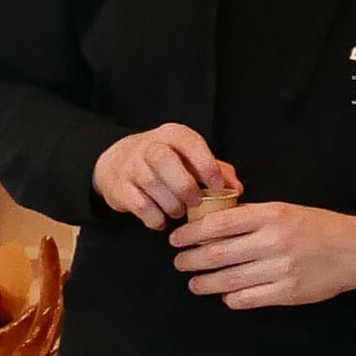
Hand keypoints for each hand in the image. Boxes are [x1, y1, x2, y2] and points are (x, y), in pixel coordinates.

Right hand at [94, 123, 236, 228]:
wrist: (117, 163)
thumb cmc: (165, 162)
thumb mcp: (190, 158)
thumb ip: (217, 170)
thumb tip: (237, 189)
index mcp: (173, 135)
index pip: (190, 144)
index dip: (207, 166)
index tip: (218, 187)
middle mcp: (150, 146)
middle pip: (165, 161)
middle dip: (184, 186)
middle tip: (195, 202)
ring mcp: (131, 166)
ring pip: (151, 184)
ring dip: (170, 204)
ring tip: (178, 212)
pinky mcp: (119, 187)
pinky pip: (138, 205)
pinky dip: (154, 217)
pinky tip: (161, 220)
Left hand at [173, 198, 355, 310]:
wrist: (355, 250)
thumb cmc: (318, 227)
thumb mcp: (285, 209)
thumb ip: (252, 216)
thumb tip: (214, 223)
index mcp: (270, 215)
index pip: (219, 224)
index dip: (191, 233)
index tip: (176, 239)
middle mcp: (273, 241)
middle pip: (218, 253)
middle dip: (191, 259)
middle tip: (179, 262)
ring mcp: (280, 269)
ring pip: (229, 279)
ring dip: (205, 283)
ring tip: (194, 283)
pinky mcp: (288, 292)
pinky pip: (249, 298)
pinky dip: (231, 299)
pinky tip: (224, 296)